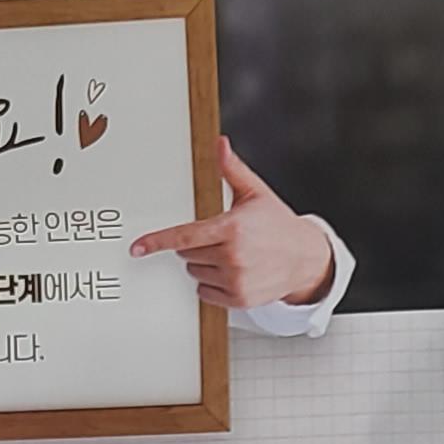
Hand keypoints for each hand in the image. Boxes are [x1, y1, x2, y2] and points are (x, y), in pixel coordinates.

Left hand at [130, 139, 334, 310]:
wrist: (305, 259)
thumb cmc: (278, 226)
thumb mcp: (256, 194)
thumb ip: (231, 170)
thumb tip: (219, 144)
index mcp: (232, 228)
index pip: (184, 236)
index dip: (157, 241)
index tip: (138, 248)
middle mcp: (232, 256)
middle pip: (187, 254)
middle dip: (197, 246)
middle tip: (222, 239)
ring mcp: (235, 280)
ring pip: (194, 273)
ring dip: (204, 265)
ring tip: (231, 256)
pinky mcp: (238, 299)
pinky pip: (204, 293)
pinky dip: (211, 284)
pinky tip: (232, 273)